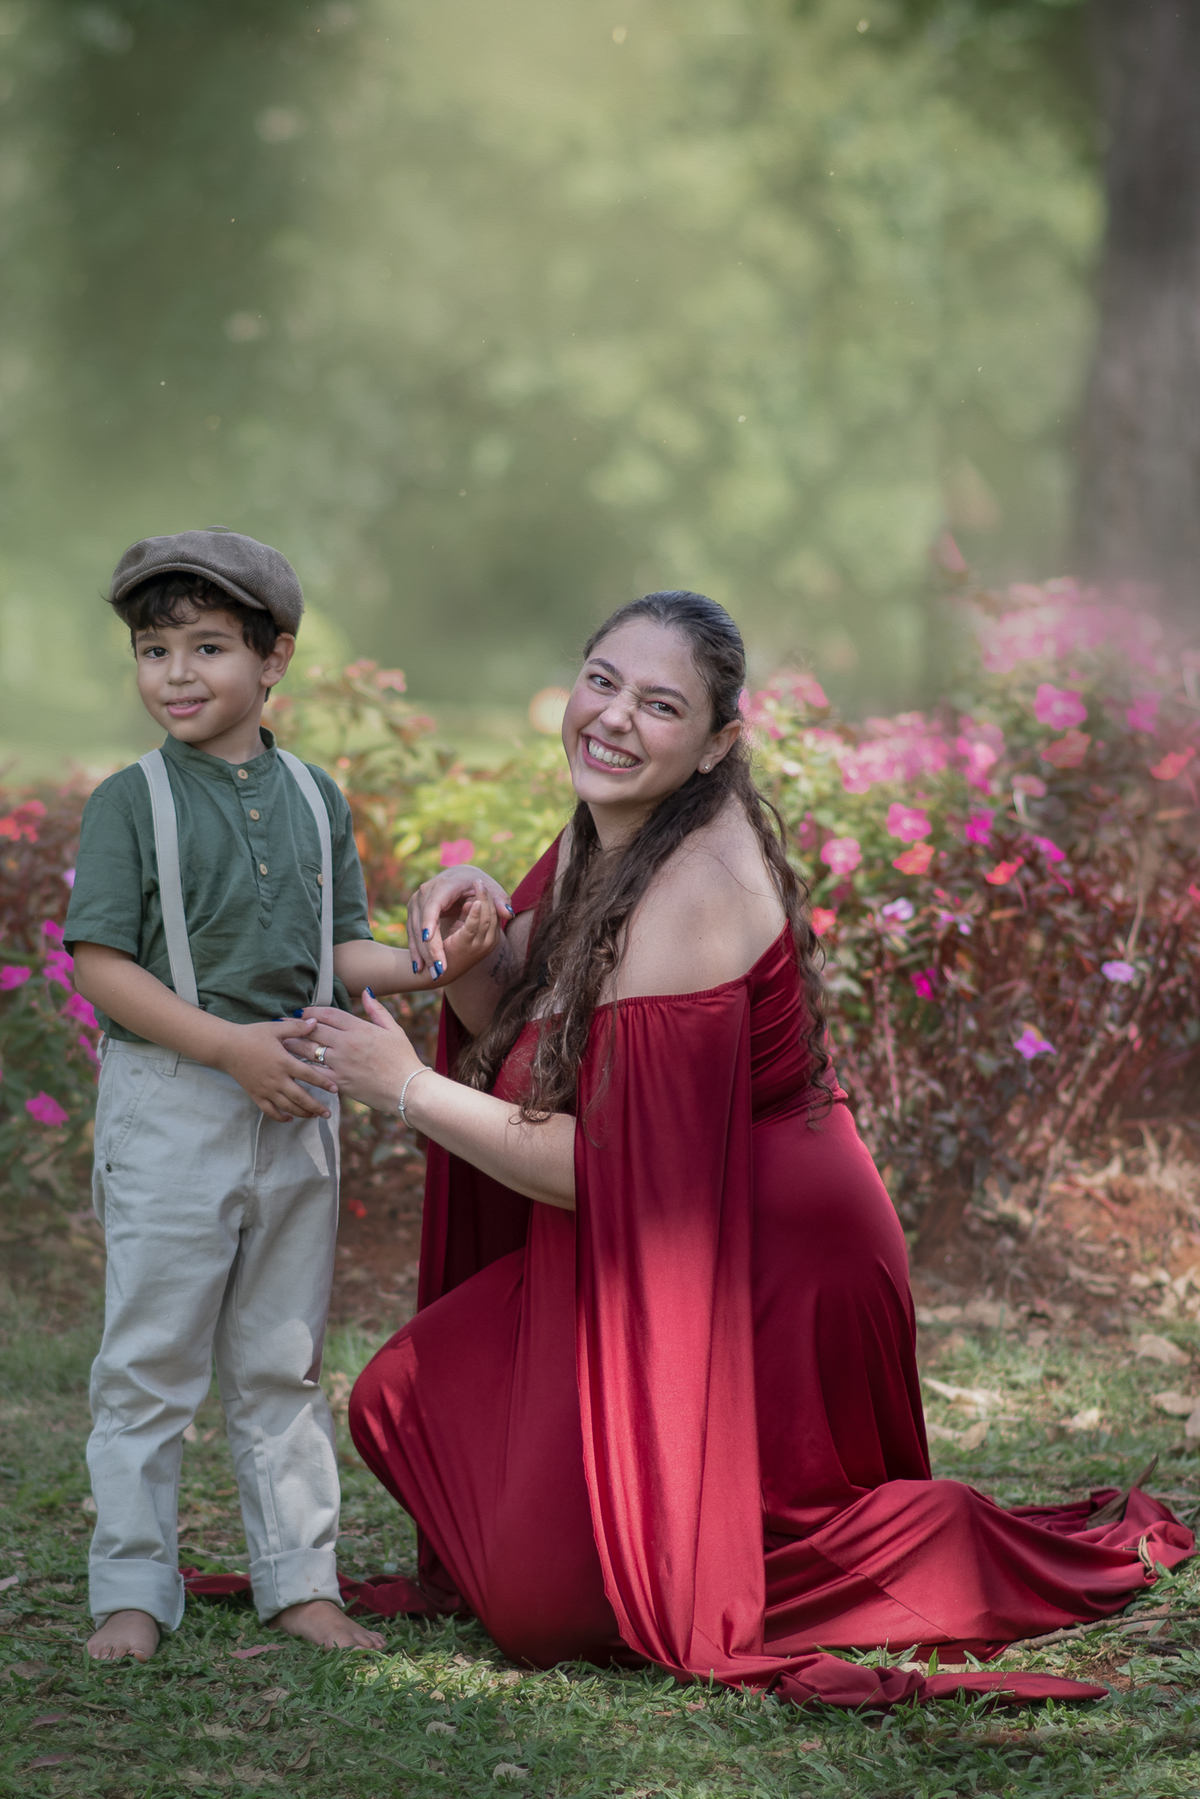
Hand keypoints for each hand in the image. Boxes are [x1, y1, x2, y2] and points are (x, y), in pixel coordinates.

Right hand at [218, 1018, 338, 1121]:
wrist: (227, 1047)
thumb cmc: (251, 1035)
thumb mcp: (275, 1028)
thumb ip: (297, 1028)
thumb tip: (316, 1022)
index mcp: (284, 1062)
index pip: (309, 1076)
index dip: (324, 1083)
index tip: (335, 1089)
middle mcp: (276, 1079)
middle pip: (300, 1097)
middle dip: (316, 1107)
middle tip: (328, 1114)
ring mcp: (265, 1089)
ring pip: (287, 1107)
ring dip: (302, 1113)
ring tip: (314, 1116)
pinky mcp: (255, 1095)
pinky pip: (269, 1110)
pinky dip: (280, 1117)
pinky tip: (289, 1119)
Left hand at [283, 994, 421, 1112]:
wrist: (408, 1088)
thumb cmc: (403, 1058)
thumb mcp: (393, 1030)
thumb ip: (377, 1010)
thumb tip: (365, 991)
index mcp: (359, 1028)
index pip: (328, 1014)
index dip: (311, 1011)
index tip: (300, 1011)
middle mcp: (347, 1043)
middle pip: (313, 1030)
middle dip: (295, 1026)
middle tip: (281, 1024)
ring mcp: (341, 1063)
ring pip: (308, 1050)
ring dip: (292, 1045)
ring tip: (279, 1043)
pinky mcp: (339, 1081)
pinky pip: (314, 1073)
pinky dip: (302, 1068)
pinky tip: (291, 1066)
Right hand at [408, 866, 512, 981]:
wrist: (457, 876)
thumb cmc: (477, 882)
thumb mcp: (491, 888)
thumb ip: (499, 900)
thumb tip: (508, 914)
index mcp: (445, 884)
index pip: (433, 905)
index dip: (429, 922)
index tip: (430, 939)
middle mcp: (426, 891)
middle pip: (422, 921)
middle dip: (428, 946)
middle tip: (437, 969)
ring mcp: (417, 900)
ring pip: (414, 929)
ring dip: (419, 952)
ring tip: (427, 972)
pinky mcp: (414, 909)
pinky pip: (412, 931)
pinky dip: (415, 949)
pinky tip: (418, 966)